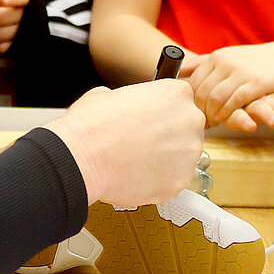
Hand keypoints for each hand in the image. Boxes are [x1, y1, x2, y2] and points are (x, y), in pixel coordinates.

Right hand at [45, 83, 203, 205]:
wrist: (83, 158)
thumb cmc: (92, 126)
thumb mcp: (107, 94)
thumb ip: (130, 98)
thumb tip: (125, 106)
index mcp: (176, 93)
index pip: (180, 99)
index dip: (163, 110)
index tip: (152, 118)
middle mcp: (190, 120)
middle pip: (186, 127)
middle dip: (168, 134)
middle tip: (143, 140)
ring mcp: (189, 153)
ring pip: (182, 155)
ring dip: (166, 158)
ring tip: (138, 159)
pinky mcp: (181, 181)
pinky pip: (175, 178)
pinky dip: (160, 179)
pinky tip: (138, 174)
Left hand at [181, 42, 273, 128]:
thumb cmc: (252, 61)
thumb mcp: (226, 56)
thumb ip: (201, 62)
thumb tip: (178, 71)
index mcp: (216, 57)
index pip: (194, 82)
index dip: (190, 101)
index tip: (191, 113)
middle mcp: (225, 63)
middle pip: (203, 92)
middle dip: (199, 111)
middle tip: (199, 123)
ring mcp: (240, 72)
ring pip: (217, 98)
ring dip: (212, 115)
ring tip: (212, 124)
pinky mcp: (256, 83)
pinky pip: (235, 101)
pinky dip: (227, 113)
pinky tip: (226, 120)